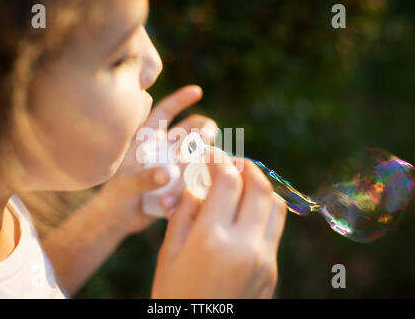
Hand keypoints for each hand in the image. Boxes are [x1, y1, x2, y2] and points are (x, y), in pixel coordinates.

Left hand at [97, 85, 217, 233]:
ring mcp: (177, 165)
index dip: (180, 100)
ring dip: (202, 162)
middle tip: (209, 136)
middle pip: (190, 130)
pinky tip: (179, 201)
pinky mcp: (183, 183)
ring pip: (199, 154)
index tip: (197, 91)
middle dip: (203, 130)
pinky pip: (197, 181)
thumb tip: (168, 173)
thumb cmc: (117, 196)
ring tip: (192, 178)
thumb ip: (144, 178)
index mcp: (148, 139)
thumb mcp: (125, 185)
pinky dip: (195, 189)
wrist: (120, 220)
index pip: (164, 112)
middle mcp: (165, 149)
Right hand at [151, 150, 287, 297]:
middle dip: (245, 166)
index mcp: (213, 240)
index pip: (227, 181)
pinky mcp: (271, 270)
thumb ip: (185, 212)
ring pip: (275, 205)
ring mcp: (264, 259)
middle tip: (230, 161)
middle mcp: (245, 246)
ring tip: (242, 181)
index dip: (219, 159)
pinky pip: (274, 228)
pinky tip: (245, 210)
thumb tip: (199, 185)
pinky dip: (263, 209)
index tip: (211, 152)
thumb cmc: (174, 293)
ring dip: (260, 185)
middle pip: (259, 187)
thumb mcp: (170, 251)